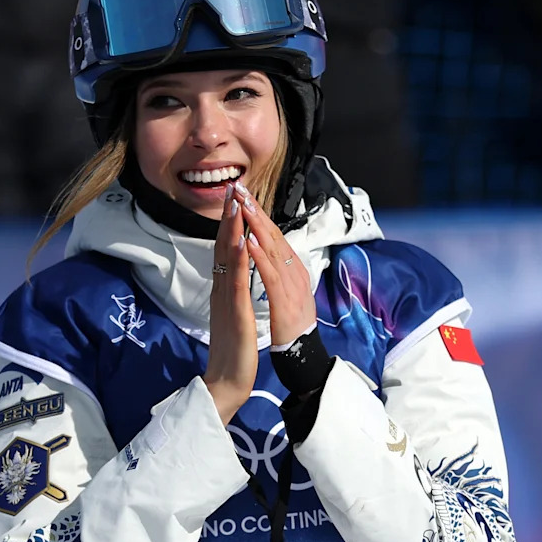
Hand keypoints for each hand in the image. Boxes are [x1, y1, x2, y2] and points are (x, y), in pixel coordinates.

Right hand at [203, 184, 257, 422]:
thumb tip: (230, 274)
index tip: (234, 200)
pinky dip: (240, 259)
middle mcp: (222, 290)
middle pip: (224, 247)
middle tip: (232, 189)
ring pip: (229, 259)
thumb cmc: (231, 351)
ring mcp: (227, 299)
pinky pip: (237, 282)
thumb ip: (230, 293)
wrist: (226, 382)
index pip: (226, 251)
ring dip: (232, 230)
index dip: (229, 224)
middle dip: (229, 217)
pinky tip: (243, 241)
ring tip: (236, 205)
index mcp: (223, 290)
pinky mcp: (236, 312)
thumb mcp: (230, 314)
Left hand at [236, 182, 316, 347]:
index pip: (273, 236)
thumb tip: (267, 253)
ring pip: (273, 249)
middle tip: (240, 188)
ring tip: (243, 205)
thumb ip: (277, 271)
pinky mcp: (285, 300)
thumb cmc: (290, 325)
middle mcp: (293, 272)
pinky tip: (249, 242)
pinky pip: (271, 275)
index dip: (258, 214)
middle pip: (274, 235)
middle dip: (256, 210)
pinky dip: (260, 256)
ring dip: (258, 225)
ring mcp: (291, 285)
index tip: (241, 195)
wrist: (300, 354)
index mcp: (291, 269)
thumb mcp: (284, 292)